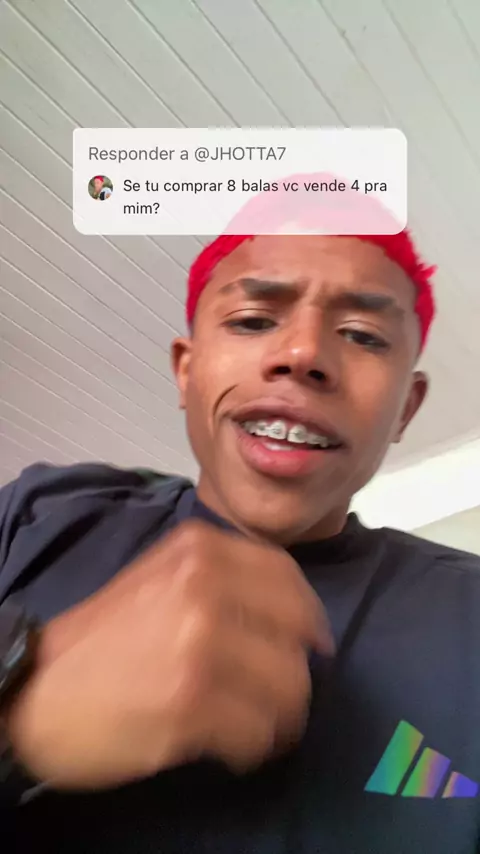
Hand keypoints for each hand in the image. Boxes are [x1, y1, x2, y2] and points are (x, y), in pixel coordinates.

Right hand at [6, 520, 333, 788]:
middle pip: (297, 633)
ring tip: (254, 725)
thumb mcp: (161, 578)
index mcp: (199, 549)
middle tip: (279, 693)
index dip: (308, 616)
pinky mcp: (192, 701)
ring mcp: (201, 642)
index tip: (310, 643)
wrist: (35, 687)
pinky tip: (231, 747)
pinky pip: (258, 733)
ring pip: (288, 687)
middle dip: (296, 670)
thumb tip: (293, 618)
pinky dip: (253, 747)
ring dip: (278, 716)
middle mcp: (205, 586)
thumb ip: (222, 580)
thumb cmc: (101, 636)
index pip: (287, 577)